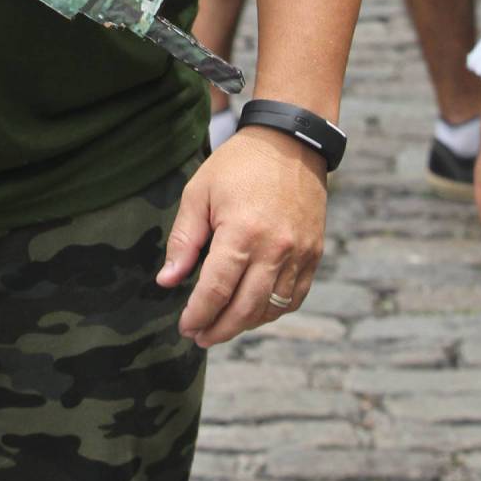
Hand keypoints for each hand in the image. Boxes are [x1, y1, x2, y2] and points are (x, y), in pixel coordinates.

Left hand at [155, 126, 327, 346]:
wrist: (290, 143)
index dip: (198, 315)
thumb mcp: (199, 193)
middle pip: (245, 309)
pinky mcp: (314, 254)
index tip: (185, 327)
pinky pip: (294, 298)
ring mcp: (299, 254)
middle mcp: (275, 249)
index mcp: (242, 233)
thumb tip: (167, 281)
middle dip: (219, 329)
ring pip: (271, 308)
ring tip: (222, 325)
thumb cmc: (237, 166)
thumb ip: (184, 240)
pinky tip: (254, 310)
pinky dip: (273, 311)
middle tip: (200, 337)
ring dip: (245, 324)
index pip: (216, 290)